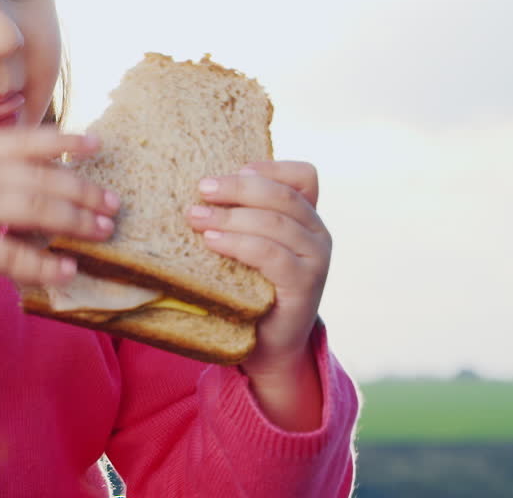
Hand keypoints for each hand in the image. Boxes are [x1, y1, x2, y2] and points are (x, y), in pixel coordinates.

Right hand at [0, 127, 118, 290]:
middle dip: (84, 191)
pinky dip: (44, 264)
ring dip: (76, 222)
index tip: (96, 144)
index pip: (27, 140)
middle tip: (114, 204)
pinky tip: (67, 271)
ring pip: (38, 210)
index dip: (65, 142)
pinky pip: (14, 255)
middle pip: (44, 178)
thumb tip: (1, 178)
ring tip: (103, 233)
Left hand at [186, 160, 331, 428]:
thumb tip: (200, 189)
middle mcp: (318, 234)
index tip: (235, 167)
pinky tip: (212, 241)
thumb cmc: (249, 287)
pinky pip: (271, 254)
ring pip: (275, 222)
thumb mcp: (247, 246)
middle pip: (282, 195)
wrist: (267, 345)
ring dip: (231, 216)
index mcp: (307, 217)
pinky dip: (239, 243)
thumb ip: (241, 217)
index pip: (303, 177)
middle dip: (238, 188)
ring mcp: (316, 260)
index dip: (270, 167)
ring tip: (195, 217)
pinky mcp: (305, 285)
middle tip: (201, 189)